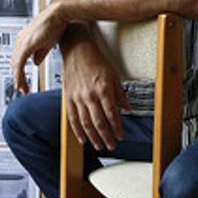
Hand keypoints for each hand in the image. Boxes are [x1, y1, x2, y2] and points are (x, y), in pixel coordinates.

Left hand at [10, 1, 69, 93]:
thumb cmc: (56, 24)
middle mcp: (21, 40)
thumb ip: (40, 53)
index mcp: (25, 39)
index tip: (23, 81)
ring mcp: (22, 42)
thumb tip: (35, 62)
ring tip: (22, 88)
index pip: (18, 58)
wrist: (60, 14)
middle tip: (22, 87)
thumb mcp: (47, 42)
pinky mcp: (26, 45)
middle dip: (18, 77)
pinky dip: (19, 75)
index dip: (20, 71)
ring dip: (18, 78)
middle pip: (14, 63)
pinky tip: (21, 82)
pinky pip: (19, 64)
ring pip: (15, 65)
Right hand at [62, 35, 130, 151]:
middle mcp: (90, 95)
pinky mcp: (68, 99)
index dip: (117, 128)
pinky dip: (77, 131)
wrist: (77, 51)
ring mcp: (77, 98)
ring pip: (85, 123)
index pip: (112, 114)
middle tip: (112, 145)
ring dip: (93, 137)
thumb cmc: (96, 61)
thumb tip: (129, 108)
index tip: (121, 136)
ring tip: (100, 146)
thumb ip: (120, 94)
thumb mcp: (114, 76)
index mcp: (103, 89)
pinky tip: (83, 139)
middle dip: (106, 136)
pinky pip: (72, 119)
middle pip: (98, 122)